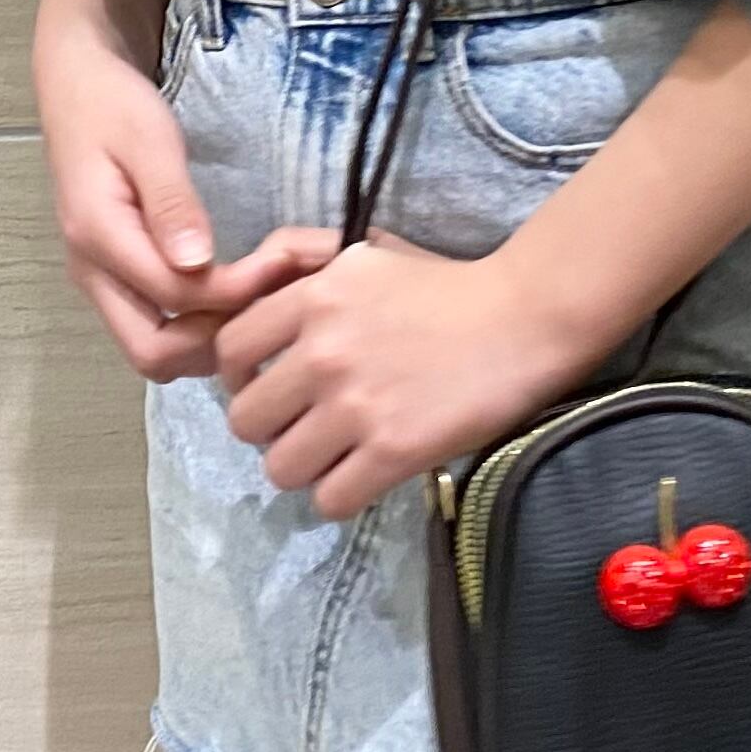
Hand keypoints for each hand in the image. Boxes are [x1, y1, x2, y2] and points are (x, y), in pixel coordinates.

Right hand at [35, 28, 326, 382]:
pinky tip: (247, 292)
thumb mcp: (148, 140)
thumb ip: (172, 203)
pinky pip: (163, 326)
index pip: (175, 297)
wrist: (76, 90)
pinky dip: (206, 323)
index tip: (287, 261)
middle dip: (220, 340)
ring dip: (216, 338)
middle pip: (154, 354)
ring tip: (271, 295)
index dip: (236, 291)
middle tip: (278, 296)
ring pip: (160, 350)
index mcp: (98, 238)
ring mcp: (105, 283)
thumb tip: (197, 263)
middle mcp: (95, 276)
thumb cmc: (112, 107)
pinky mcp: (121, 279)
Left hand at [215, 231, 608, 518]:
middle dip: (270, 427)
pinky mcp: (392, 451)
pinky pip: (329, 500)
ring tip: (333, 454)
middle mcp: (323, 352)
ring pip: (280, 467)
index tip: (269, 385)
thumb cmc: (445, 285)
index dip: (240, 376)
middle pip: (245, 420)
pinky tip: (363, 475)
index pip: (228, 352)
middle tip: (303, 424)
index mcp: (313, 298)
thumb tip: (246, 288)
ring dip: (303, 467)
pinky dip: (341, 495)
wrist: (522, 319)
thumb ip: (301, 260)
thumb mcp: (366, 251)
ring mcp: (356, 405)